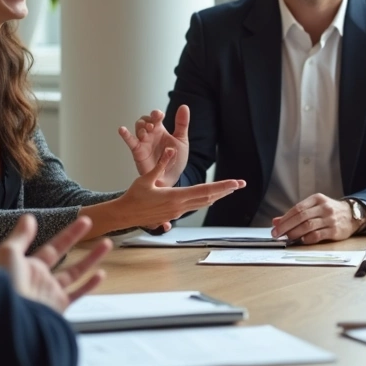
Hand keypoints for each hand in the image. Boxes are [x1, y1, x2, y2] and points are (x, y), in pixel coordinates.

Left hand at [0, 214, 111, 313]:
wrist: (11, 317)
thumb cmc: (5, 286)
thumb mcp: (9, 253)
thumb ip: (20, 236)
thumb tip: (28, 218)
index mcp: (29, 267)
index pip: (53, 246)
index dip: (68, 233)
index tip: (82, 222)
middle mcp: (41, 279)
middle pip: (64, 255)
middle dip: (77, 239)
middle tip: (91, 224)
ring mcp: (51, 292)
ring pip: (76, 272)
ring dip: (92, 258)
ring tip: (106, 244)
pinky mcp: (59, 306)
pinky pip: (77, 294)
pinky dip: (90, 285)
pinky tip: (100, 274)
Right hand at [118, 105, 190, 186]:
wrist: (171, 178)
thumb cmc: (175, 159)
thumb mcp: (182, 140)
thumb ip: (182, 124)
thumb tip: (184, 106)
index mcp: (160, 130)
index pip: (155, 117)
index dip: (156, 114)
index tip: (159, 115)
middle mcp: (151, 134)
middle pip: (144, 120)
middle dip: (147, 120)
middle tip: (153, 126)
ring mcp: (143, 142)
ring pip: (138, 128)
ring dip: (141, 127)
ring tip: (147, 132)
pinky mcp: (138, 151)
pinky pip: (130, 142)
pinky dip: (125, 135)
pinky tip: (122, 129)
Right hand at [118, 155, 245, 229]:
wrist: (124, 215)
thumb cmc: (134, 196)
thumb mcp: (146, 178)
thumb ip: (161, 164)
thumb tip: (171, 150)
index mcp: (175, 197)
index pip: (205, 190)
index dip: (222, 186)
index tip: (235, 183)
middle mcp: (179, 206)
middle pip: (208, 198)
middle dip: (225, 191)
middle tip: (240, 184)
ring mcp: (177, 212)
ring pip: (203, 203)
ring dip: (217, 196)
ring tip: (229, 190)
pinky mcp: (173, 214)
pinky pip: (195, 206)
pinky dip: (205, 200)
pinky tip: (210, 198)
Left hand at [271, 193, 357, 243]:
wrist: (353, 215)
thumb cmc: (330, 211)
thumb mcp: (314, 207)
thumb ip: (296, 214)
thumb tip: (276, 221)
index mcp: (317, 199)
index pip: (297, 208)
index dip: (285, 218)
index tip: (275, 227)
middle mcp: (324, 207)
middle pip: (301, 217)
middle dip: (286, 226)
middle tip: (277, 234)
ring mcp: (330, 219)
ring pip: (308, 226)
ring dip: (295, 233)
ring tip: (287, 238)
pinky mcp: (335, 231)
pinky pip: (318, 235)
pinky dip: (307, 239)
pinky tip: (301, 241)